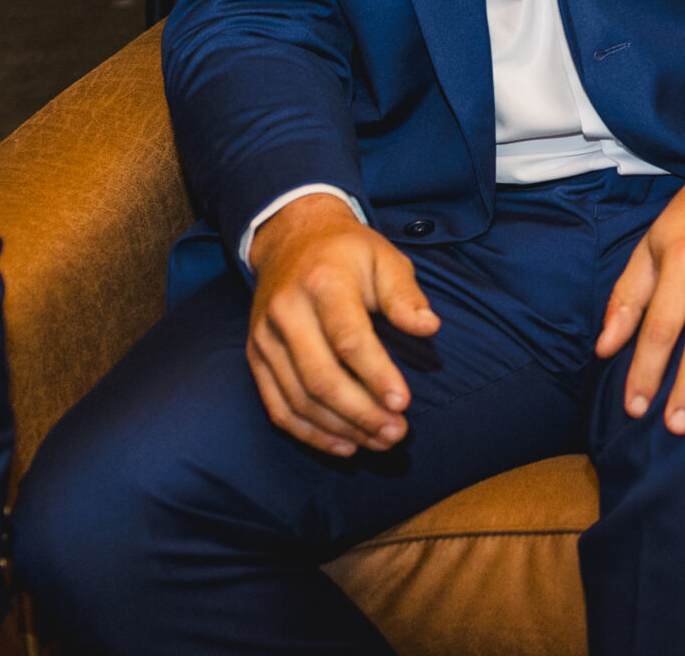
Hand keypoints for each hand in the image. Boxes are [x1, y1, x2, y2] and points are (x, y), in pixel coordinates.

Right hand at [245, 193, 440, 456]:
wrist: (290, 240)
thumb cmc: (349, 253)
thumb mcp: (385, 258)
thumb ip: (405, 295)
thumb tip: (429, 327)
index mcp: (323, 283)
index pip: (348, 338)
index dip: (376, 374)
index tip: (404, 403)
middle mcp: (286, 313)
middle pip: (321, 377)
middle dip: (361, 413)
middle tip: (397, 433)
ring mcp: (264, 339)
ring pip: (299, 399)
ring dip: (341, 428)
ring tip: (380, 442)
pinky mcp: (255, 358)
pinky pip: (278, 406)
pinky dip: (309, 433)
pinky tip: (344, 445)